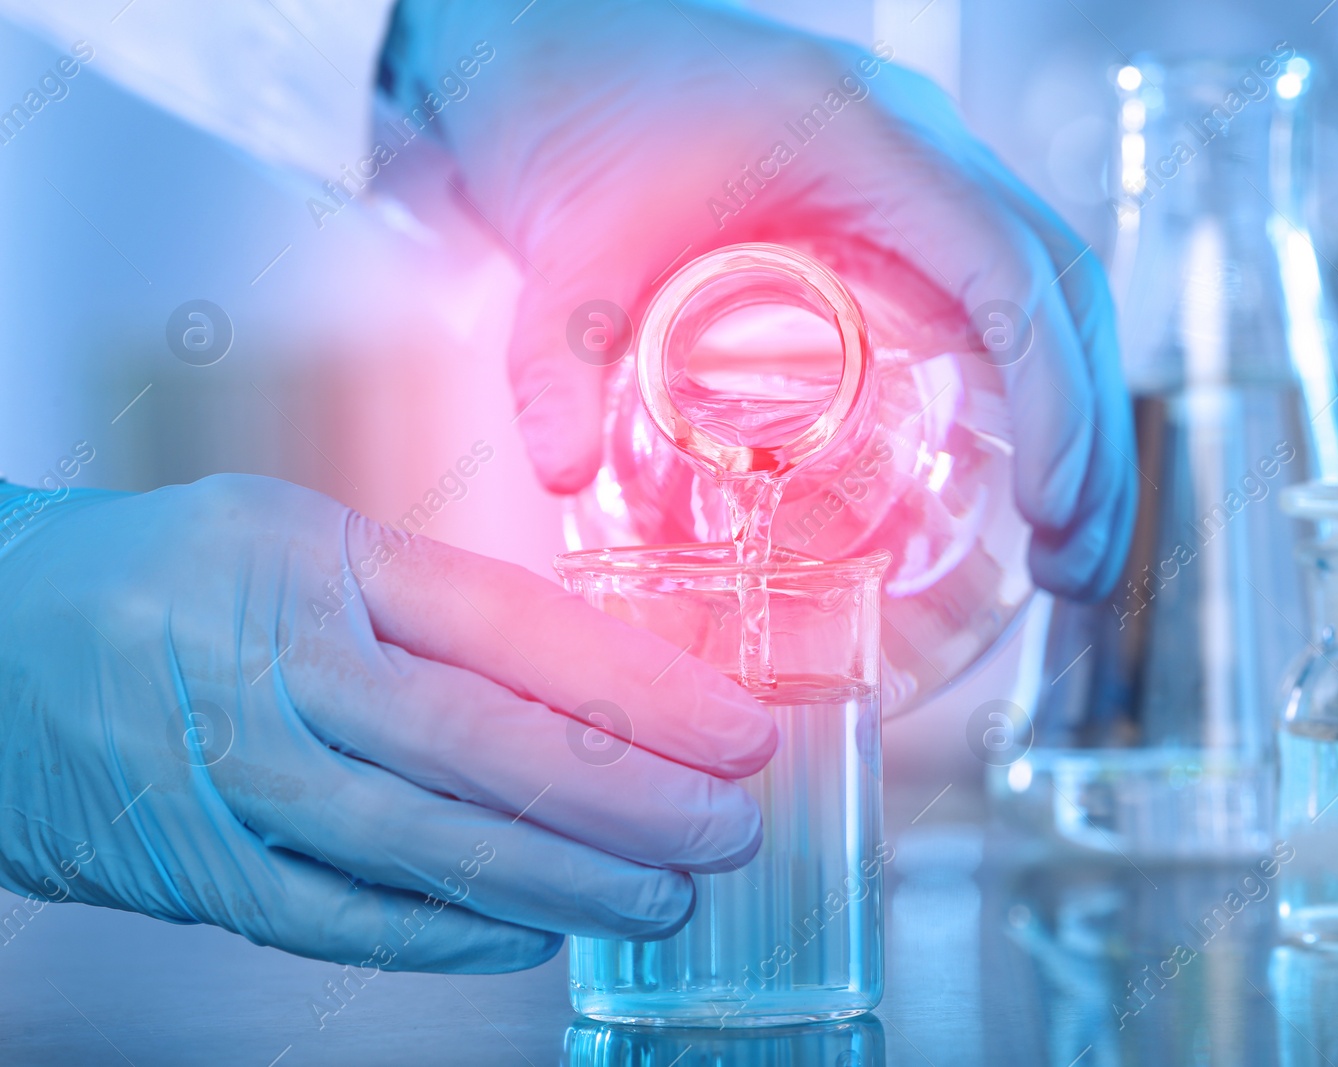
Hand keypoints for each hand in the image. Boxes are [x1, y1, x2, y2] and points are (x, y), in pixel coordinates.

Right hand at [0, 475, 774, 970]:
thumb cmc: (166, 579)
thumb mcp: (303, 546)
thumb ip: (431, 609)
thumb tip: (590, 687)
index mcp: (317, 560)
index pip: (514, 629)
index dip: (640, 689)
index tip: (735, 731)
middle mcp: (274, 663)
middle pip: (483, 743)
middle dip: (627, 798)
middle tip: (726, 828)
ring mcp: (226, 773)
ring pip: (424, 843)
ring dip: (561, 879)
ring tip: (661, 896)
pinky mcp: (190, 863)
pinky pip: (334, 915)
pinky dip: (444, 933)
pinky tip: (531, 935)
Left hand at [383, 0, 1136, 598]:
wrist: (553, 40)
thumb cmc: (571, 110)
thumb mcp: (565, 246)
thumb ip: (555, 357)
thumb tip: (561, 475)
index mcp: (866, 140)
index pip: (1008, 271)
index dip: (1052, 395)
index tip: (1049, 508)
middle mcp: (922, 149)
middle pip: (1066, 290)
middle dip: (1095, 434)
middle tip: (1076, 566)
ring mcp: (922, 174)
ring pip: (1055, 293)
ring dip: (1083, 418)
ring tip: (1070, 548)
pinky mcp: (901, 207)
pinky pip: (1004, 292)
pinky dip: (1035, 386)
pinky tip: (1023, 476)